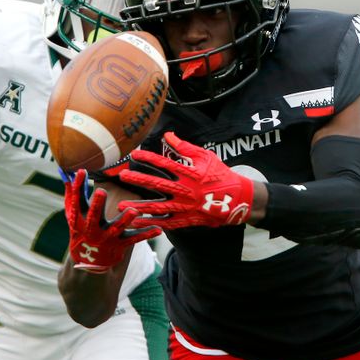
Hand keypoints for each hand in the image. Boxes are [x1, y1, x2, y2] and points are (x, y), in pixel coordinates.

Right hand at [65, 169, 160, 272]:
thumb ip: (71, 193)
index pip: (77, 201)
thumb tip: (67, 172)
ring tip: (133, 211)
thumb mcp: (73, 214)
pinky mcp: (119, 245)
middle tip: (101, 191)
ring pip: (116, 228)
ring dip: (125, 220)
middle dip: (97, 205)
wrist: (89, 261)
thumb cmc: (81, 230)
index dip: (79, 187)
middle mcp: (92, 229)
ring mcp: (106, 238)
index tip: (82, 171)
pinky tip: (158, 229)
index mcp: (79, 219)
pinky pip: (134, 239)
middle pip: (94, 216)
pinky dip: (146, 234)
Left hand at [118, 132, 253, 228]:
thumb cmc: (220, 175)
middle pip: (158, 185)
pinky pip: (167, 223)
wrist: (237, 199)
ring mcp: (186, 207)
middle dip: (139, 180)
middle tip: (122, 176)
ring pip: (159, 207)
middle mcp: (186, 190)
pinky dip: (152, 224)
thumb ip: (185, 147)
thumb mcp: (206, 157)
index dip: (149, 158)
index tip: (134, 154)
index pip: (166, 164)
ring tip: (122, 205)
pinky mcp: (188, 219)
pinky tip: (137, 223)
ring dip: (140, 206)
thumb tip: (168, 135)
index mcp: (191, 173)